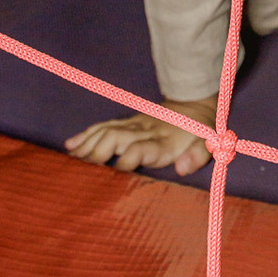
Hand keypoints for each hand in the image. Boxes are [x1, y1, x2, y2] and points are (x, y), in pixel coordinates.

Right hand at [65, 96, 217, 176]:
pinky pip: (103, 125)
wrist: (194, 102)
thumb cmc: (200, 130)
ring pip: (105, 131)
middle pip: (114, 138)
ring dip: (86, 145)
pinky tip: (71, 145)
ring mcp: (133, 125)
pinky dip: (86, 134)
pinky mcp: (126, 122)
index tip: (116, 174)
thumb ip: (198, 156)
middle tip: (80, 173)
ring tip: (69, 161)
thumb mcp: (209, 143)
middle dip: (96, 153)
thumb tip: (181, 169)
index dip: (128, 159)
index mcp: (163, 141)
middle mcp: (144, 131)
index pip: (141, 148)